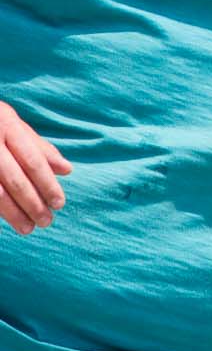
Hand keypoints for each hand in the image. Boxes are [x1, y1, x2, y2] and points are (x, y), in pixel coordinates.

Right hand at [0, 101, 70, 235]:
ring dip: (13, 213)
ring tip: (27, 228)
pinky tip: (2, 224)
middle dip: (32, 203)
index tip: (59, 204)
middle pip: (14, 179)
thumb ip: (38, 147)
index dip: (47, 184)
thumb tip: (66, 170)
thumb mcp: (12, 123)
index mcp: (6, 125)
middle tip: (46, 221)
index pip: (32, 160)